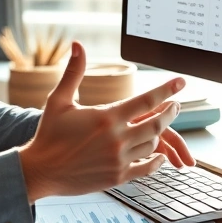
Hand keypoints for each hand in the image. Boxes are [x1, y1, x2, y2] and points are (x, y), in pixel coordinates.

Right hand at [18, 42, 184, 201]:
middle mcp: (116, 138)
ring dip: (159, 134)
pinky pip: (147, 167)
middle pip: (157, 123)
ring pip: (152, 144)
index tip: (181, 82)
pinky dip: (156, 160)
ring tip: (158, 126)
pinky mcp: (117, 177)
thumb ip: (74, 72)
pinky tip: (158, 154)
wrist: (41, 170)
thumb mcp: (59, 100)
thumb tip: (78, 45)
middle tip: (176, 105)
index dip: (167, 90)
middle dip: (171, 112)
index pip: (147, 100)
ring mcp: (118, 159)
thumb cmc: (49, 134)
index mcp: (106, 117)